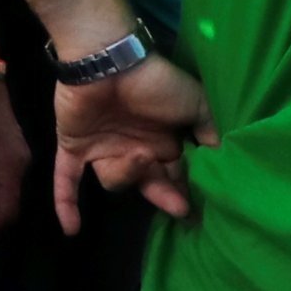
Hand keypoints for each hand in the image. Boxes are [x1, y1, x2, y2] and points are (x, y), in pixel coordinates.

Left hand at [50, 51, 214, 231]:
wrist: (110, 60)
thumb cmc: (155, 82)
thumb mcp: (195, 103)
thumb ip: (208, 131)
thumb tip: (224, 158)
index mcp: (160, 140)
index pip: (174, 175)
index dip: (185, 192)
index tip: (198, 211)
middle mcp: (132, 147)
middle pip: (147, 184)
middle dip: (164, 196)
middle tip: (180, 208)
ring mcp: (102, 148)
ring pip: (114, 182)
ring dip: (125, 173)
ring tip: (136, 154)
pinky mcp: (73, 146)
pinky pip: (67, 181)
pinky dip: (66, 204)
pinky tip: (71, 230)